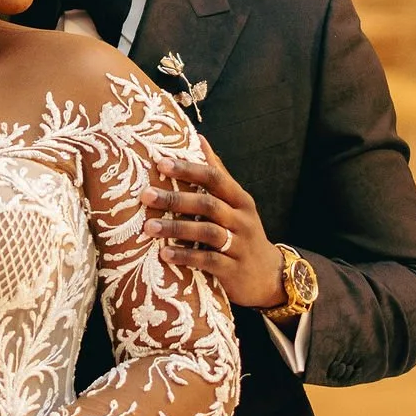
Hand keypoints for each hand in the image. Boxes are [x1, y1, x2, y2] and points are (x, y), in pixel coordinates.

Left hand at [148, 154, 283, 309]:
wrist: (268, 276)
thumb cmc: (243, 233)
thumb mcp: (236, 203)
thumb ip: (218, 173)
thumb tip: (199, 138)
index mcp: (240, 199)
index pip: (214, 178)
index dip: (189, 169)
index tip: (161, 163)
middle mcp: (242, 220)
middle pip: (208, 204)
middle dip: (176, 199)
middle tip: (146, 195)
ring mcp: (239, 245)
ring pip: (207, 232)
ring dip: (176, 228)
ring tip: (149, 226)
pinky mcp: (233, 270)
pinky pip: (208, 261)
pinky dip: (186, 256)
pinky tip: (165, 254)